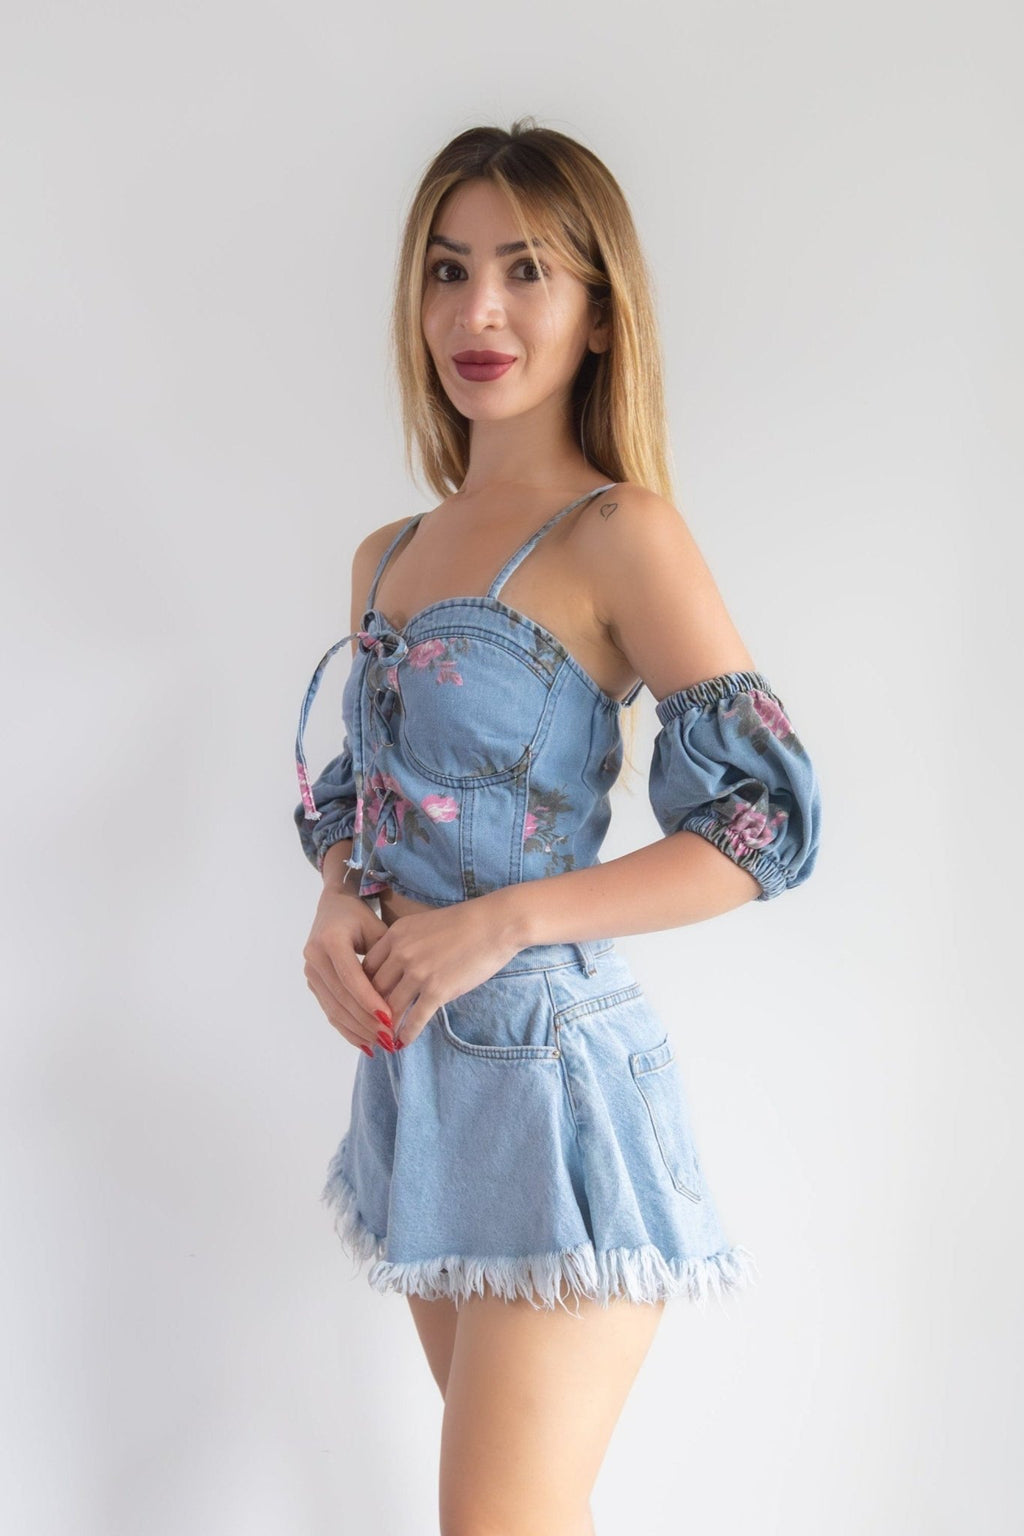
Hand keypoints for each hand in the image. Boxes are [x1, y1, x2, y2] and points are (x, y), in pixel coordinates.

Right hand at [303, 888, 399, 1056]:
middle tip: (389, 1038)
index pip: (351, 977)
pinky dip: (347, 1029)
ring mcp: (310, 972)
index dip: (369, 1000)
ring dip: (357, 1030)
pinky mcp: (312, 983)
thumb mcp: (376, 929)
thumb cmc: (360, 917)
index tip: (389, 1019)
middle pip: (341, 997)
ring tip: (380, 1044)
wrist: (333, 907)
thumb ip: (386, 958)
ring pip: (334, 1008)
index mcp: (330, 940)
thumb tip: (402, 993)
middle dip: (365, 1021)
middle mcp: (314, 957)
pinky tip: (364, 1042)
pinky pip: (329, 1010)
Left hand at [359, 896, 522, 1047]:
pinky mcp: (437, 990)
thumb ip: (405, 944)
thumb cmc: (464, 923)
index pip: (367, 967)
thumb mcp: (423, 925)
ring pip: (391, 1007)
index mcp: (395, 934)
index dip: (363, 988)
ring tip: (382, 1039)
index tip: (364, 1002)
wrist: (495, 924)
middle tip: (367, 1026)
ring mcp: (418, 972)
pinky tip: (402, 1043)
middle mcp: (401, 953)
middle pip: (374, 990)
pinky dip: (406, 1033)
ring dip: (385, 1027)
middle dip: (369, 1011)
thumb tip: (396, 968)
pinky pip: (415, 1018)